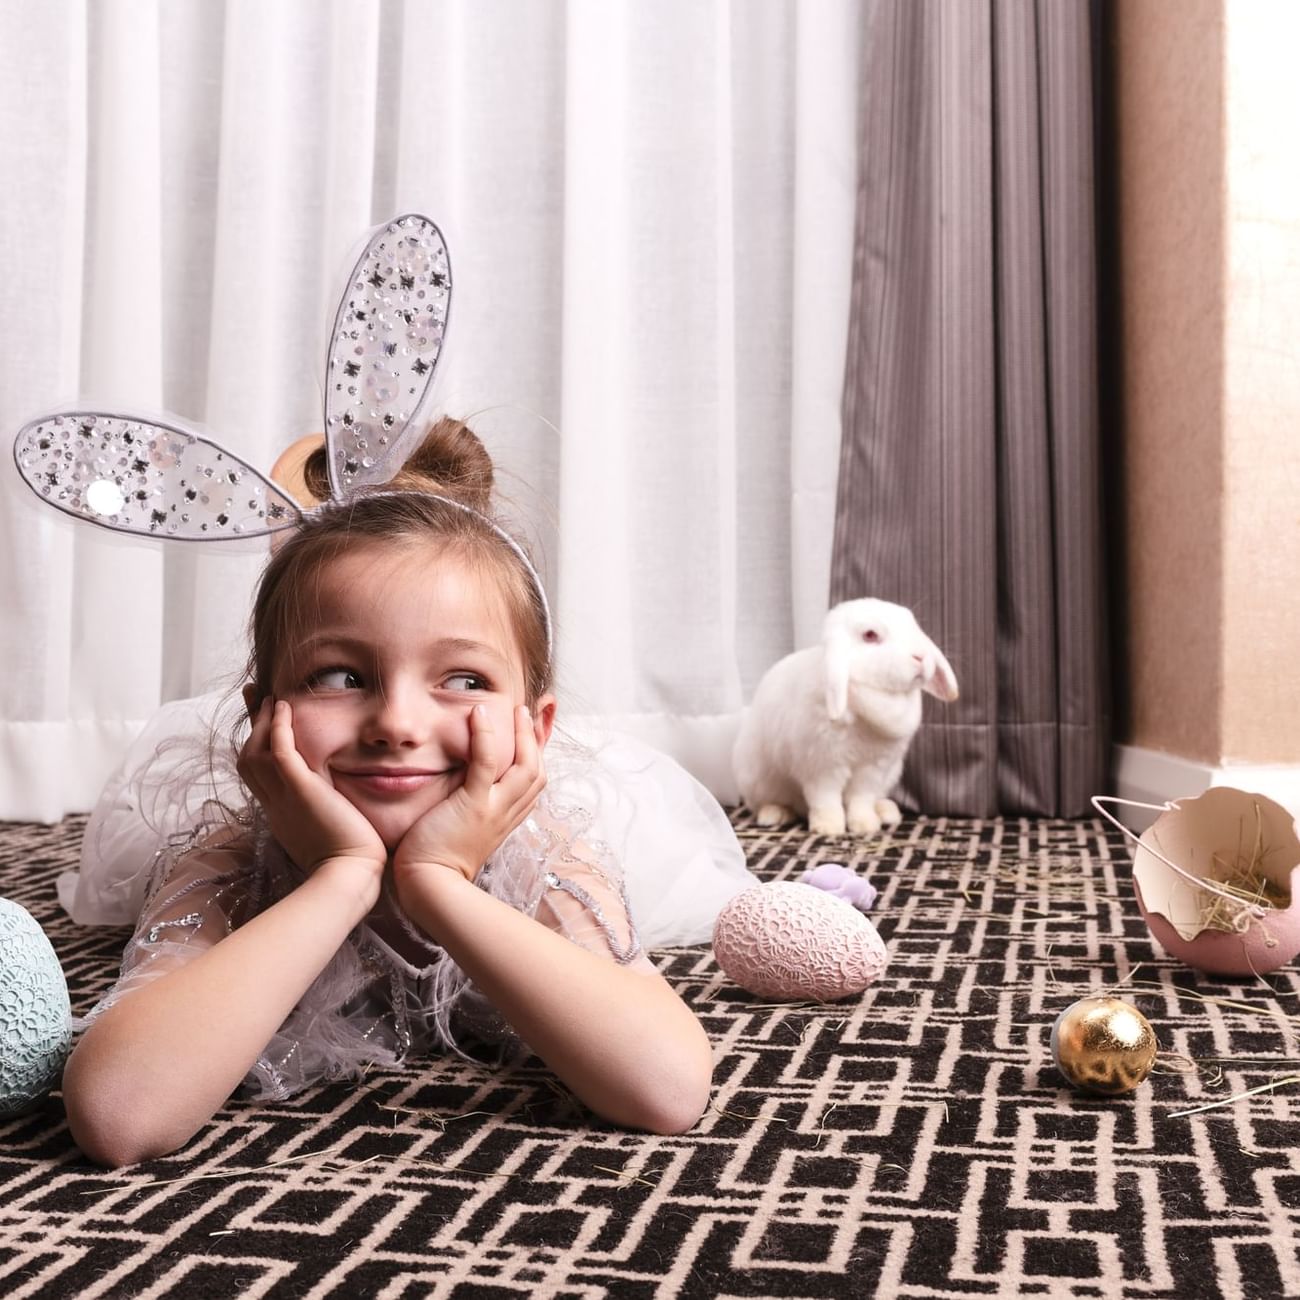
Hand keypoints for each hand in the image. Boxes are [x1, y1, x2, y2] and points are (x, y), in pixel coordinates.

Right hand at [237, 697, 386, 892]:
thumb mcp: (328, 833)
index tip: (262, 722)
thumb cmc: (351, 862)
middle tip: (254, 696)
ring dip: (262, 722)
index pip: (258, 775)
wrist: (351, 876)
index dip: (256, 746)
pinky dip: (278, 728)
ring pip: (257, 753)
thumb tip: (336, 802)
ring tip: (271, 697)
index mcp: (281, 815)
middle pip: (249, 759)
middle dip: (250, 726)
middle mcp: (275, 805)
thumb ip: (325, 814)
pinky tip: (283, 707)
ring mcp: (285, 798)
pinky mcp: (302, 791)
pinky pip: (280, 753)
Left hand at [391, 704, 545, 891]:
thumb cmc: (436, 860)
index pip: (532, 784)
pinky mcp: (474, 805)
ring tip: (515, 709)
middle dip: (537, 739)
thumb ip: (470, 808)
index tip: (533, 732)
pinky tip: (479, 713)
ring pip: (526, 766)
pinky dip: (486, 736)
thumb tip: (462, 786)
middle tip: (526, 713)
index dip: (537, 756)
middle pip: (538, 772)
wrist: (428, 886)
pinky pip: (488, 764)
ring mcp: (494, 809)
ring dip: (524, 734)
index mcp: (506, 819)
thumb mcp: (464, 830)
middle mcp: (507, 814)